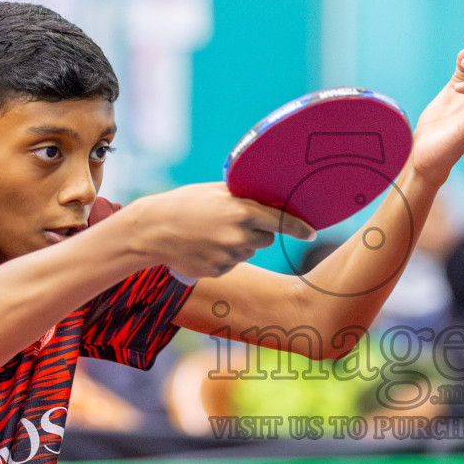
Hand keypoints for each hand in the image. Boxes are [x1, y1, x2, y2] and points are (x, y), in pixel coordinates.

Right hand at [120, 183, 314, 278]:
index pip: (282, 221)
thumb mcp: (214, 192)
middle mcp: (239, 236)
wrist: (151, 230)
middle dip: (258, 232)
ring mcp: (228, 256)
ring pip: (249, 252)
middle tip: (234, 223)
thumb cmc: (183, 204)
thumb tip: (268, 199)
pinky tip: (204, 246)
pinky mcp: (218, 271)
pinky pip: (232, 264)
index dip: (299, 228)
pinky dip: (224, 257)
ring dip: (239, 244)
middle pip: (266, 239)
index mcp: (242, 212)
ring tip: (212, 233)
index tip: (312, 234)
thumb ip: (243, 197)